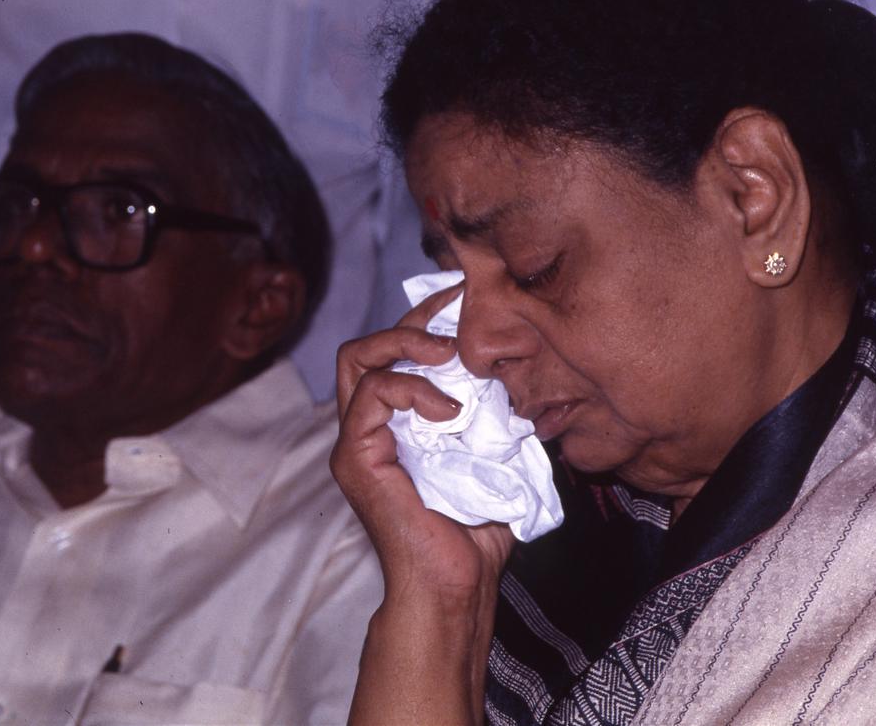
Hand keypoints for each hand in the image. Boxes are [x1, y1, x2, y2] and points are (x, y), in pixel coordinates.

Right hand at [332, 283, 513, 724]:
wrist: (457, 580)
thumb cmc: (477, 525)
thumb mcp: (492, 451)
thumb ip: (492, 412)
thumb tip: (521, 370)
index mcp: (397, 422)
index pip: (395, 352)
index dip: (426, 317)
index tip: (465, 296)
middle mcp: (368, 426)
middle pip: (366, 344)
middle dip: (411, 320)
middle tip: (454, 317)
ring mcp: (356, 440)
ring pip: (357, 357)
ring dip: (407, 344)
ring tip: (450, 357)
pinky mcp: (353, 456)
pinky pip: (372, 395)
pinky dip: (413, 389)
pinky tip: (450, 411)